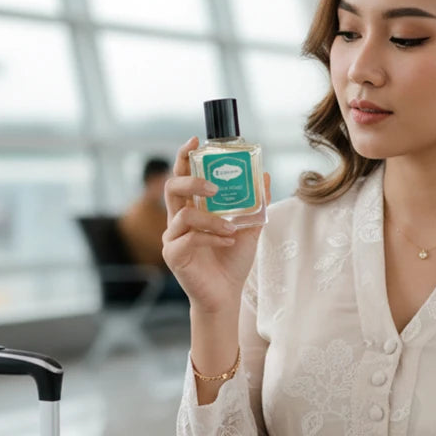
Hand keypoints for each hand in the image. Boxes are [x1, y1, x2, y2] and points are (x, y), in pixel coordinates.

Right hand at [162, 137, 270, 314]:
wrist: (227, 295)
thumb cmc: (232, 260)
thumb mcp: (250, 228)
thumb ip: (255, 204)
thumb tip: (263, 176)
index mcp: (192, 208)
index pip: (182, 176)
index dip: (185, 156)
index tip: (195, 141)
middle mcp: (177, 220)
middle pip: (172, 187)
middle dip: (193, 180)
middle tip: (214, 187)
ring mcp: (172, 237)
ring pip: (184, 214)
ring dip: (211, 219)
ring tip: (231, 228)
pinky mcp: (173, 255)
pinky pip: (189, 238)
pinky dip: (211, 237)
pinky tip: (228, 241)